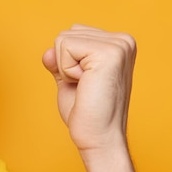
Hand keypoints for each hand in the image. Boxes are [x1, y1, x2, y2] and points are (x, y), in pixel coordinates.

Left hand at [42, 24, 136, 151]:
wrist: (99, 137)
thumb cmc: (87, 113)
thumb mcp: (69, 80)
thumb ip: (59, 61)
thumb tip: (47, 51)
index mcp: (118, 44)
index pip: (73, 34)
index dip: (67, 62)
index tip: (85, 83)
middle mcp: (123, 41)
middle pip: (66, 34)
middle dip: (65, 63)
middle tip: (85, 87)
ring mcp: (119, 45)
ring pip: (63, 39)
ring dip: (66, 68)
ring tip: (86, 86)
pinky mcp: (109, 53)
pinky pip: (65, 47)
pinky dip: (66, 70)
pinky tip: (85, 85)